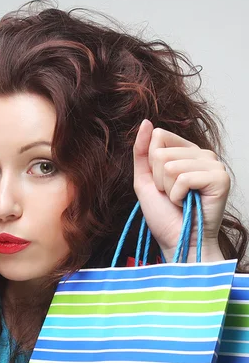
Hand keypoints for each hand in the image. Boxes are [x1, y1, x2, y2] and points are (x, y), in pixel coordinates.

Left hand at [133, 119, 229, 261]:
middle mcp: (202, 154)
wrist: (178, 240)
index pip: (159, 137)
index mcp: (186, 152)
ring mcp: (214, 164)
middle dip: (159, 180)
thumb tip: (146, 122)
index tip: (161, 183)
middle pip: (161, 152)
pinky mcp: (220, 178)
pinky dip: (178, 196)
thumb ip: (142, 152)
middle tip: (171, 196)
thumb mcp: (145, 180)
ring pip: (171, 165)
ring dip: (168, 189)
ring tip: (179, 200)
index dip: (151, 164)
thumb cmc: (164, 215)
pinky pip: (183, 178)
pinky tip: (188, 203)